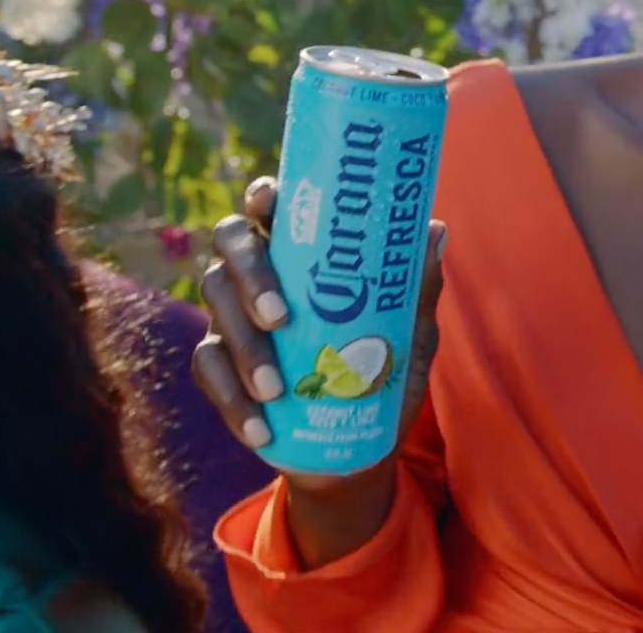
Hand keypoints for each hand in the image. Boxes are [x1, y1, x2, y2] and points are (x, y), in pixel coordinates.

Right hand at [191, 176, 446, 562]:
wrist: (354, 445)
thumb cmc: (384, 371)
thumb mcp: (410, 332)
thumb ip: (417, 288)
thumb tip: (434, 231)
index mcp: (298, 251)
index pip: (270, 207)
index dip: (262, 197)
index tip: (266, 204)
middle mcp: (257, 274)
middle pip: (230, 246)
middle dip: (250, 277)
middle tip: (280, 317)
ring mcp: (231, 317)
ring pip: (215, 306)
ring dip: (244, 348)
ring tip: (275, 388)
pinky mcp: (220, 366)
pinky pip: (209, 371)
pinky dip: (232, 400)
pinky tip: (260, 428)